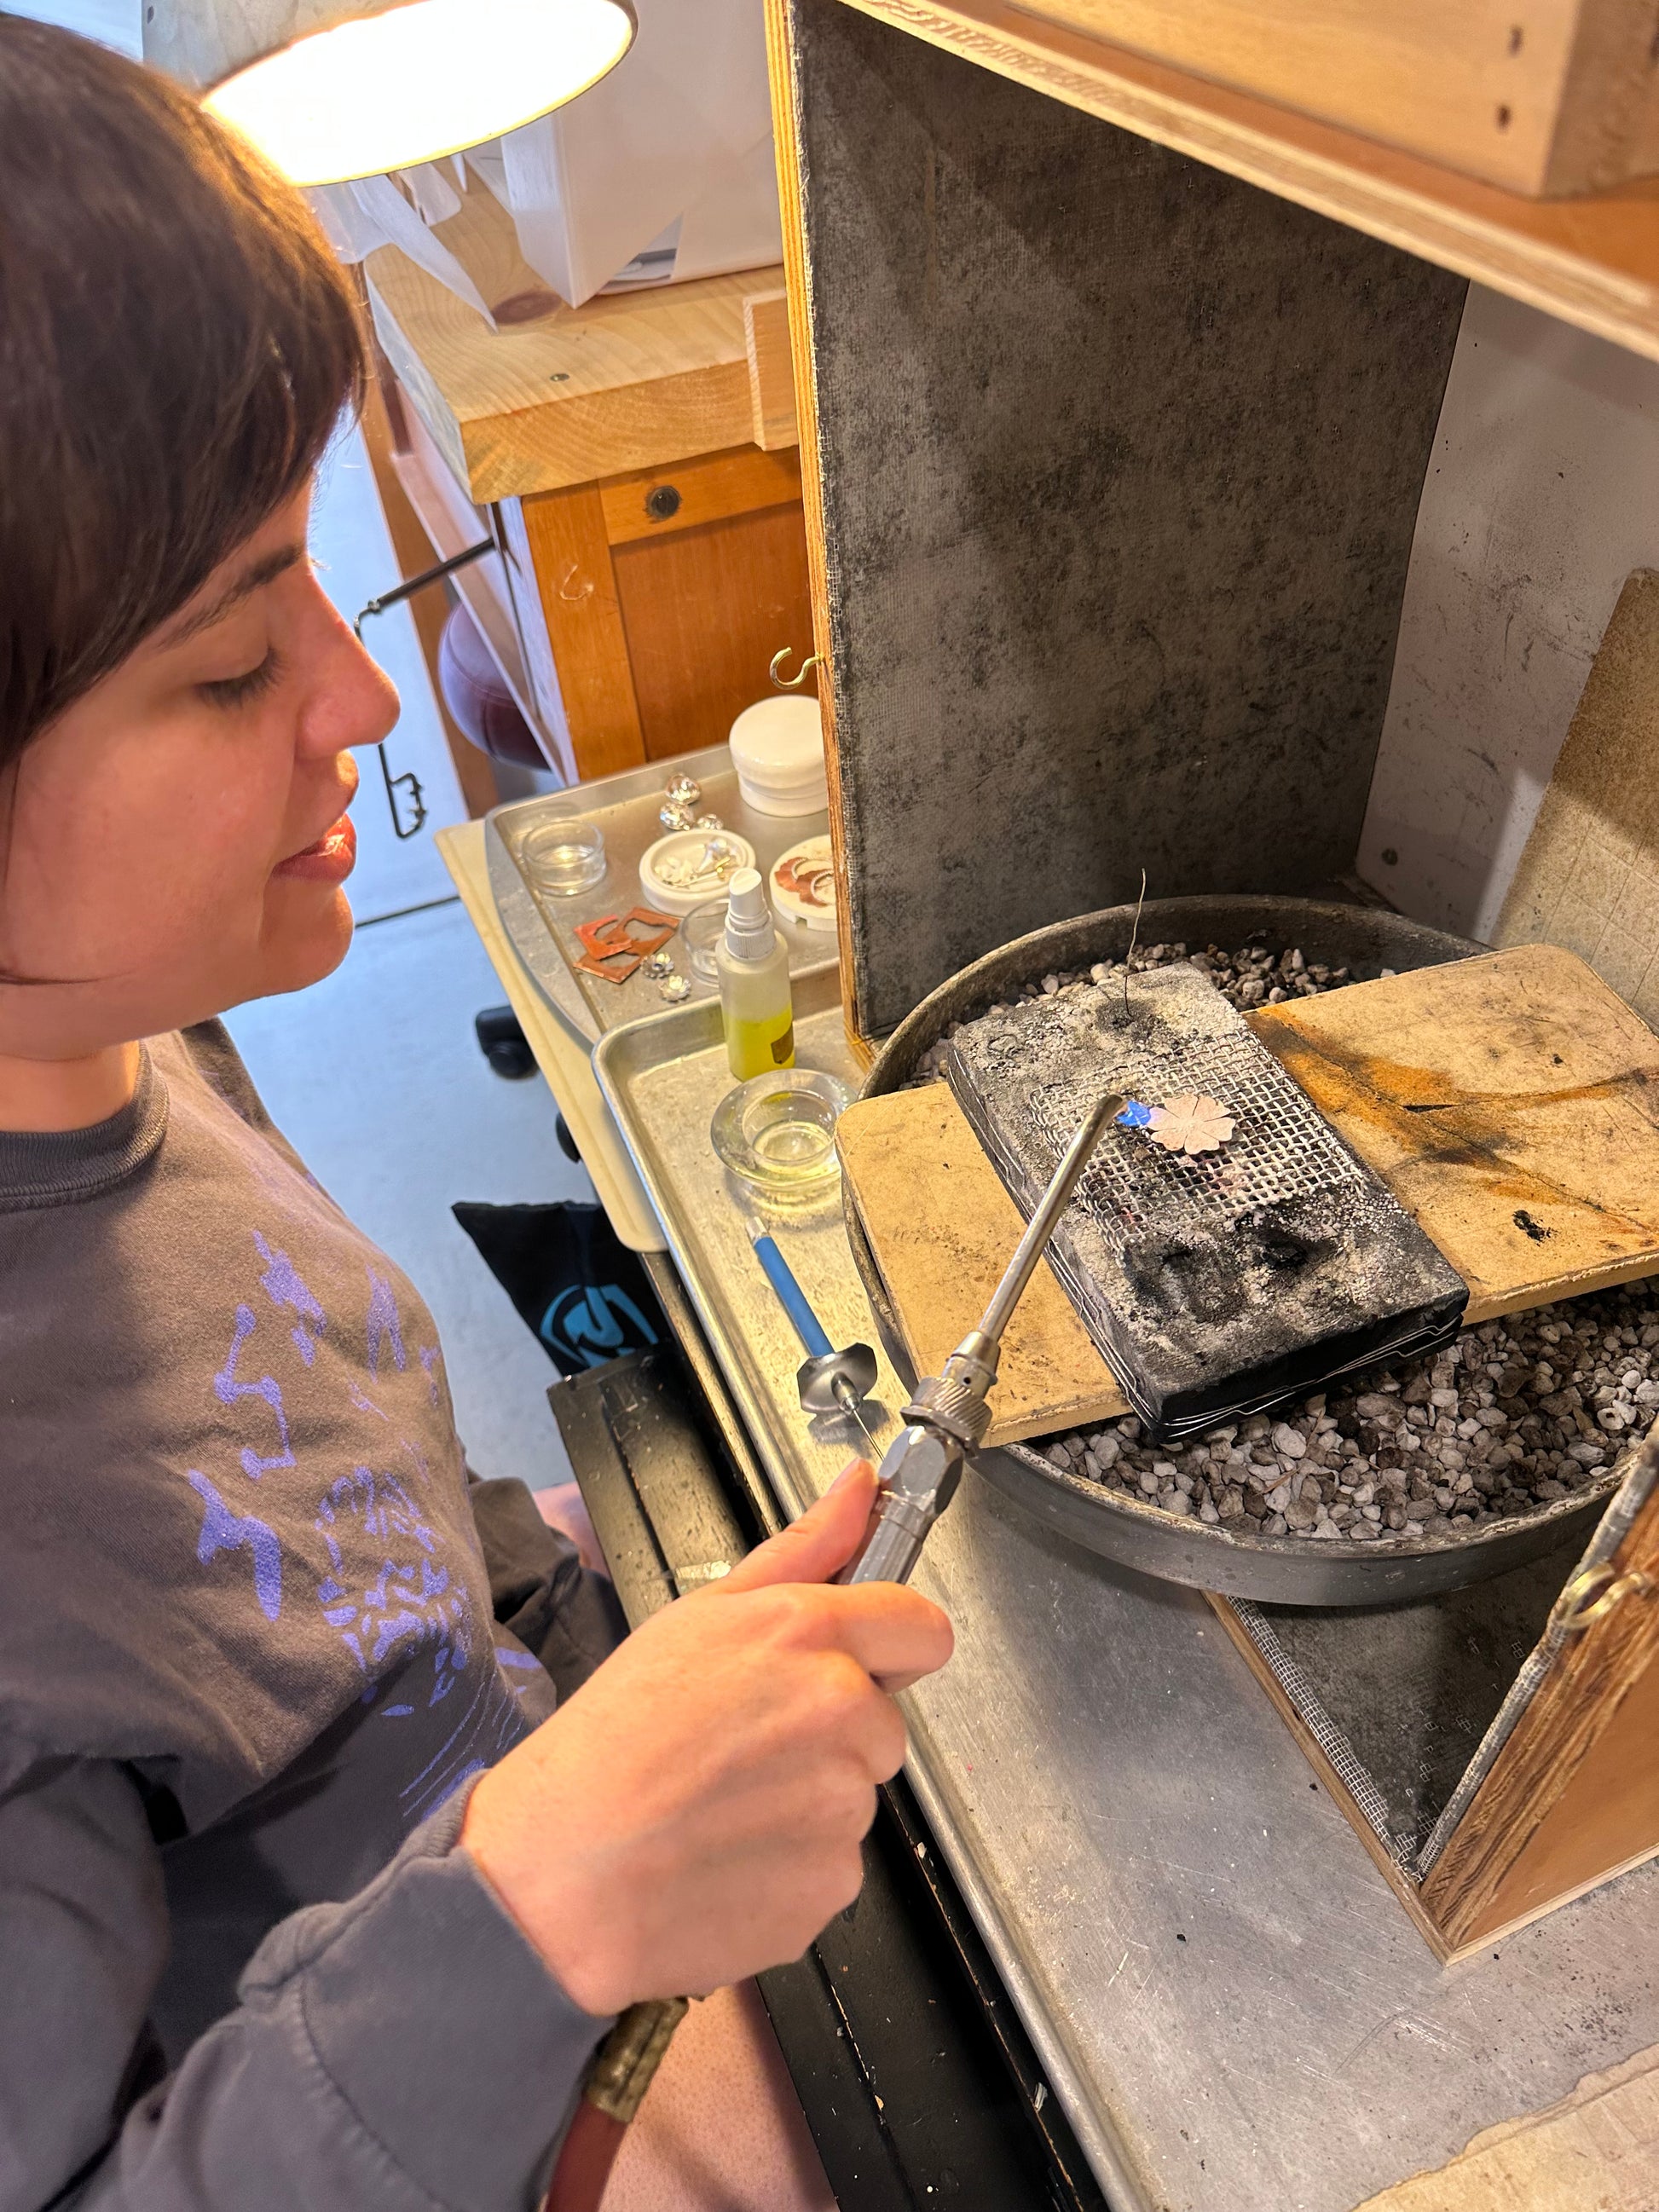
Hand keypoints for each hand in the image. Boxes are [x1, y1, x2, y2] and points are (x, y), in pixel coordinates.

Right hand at [460, 1459, 951, 2014]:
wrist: (557, 1875)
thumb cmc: (611, 1741)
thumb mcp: (695, 1616)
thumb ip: (800, 1551)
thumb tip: (859, 1485)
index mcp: (808, 1633)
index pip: (923, 1628)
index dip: (891, 1647)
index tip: (856, 1664)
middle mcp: (841, 1711)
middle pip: (884, 1722)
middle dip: (834, 1734)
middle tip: (743, 1748)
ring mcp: (843, 1804)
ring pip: (855, 1796)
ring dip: (807, 1804)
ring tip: (720, 1806)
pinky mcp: (834, 1882)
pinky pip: (833, 1865)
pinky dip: (791, 1869)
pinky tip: (726, 1858)